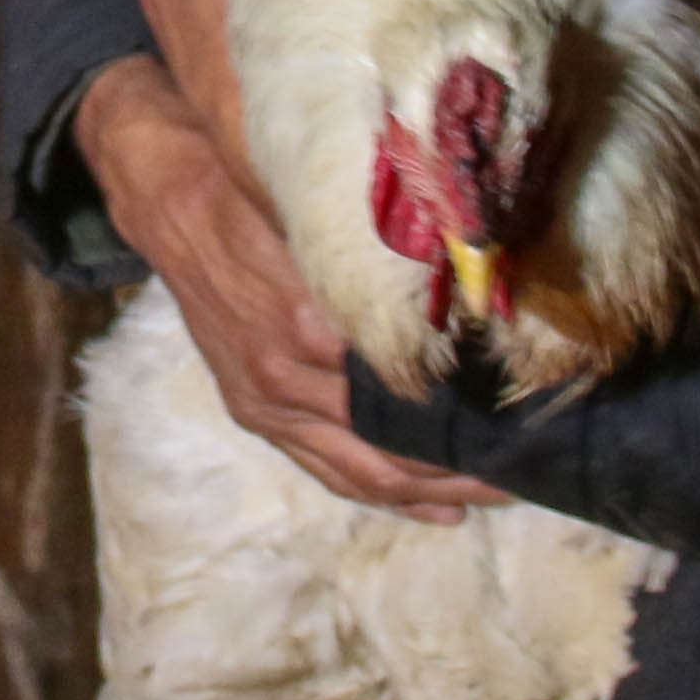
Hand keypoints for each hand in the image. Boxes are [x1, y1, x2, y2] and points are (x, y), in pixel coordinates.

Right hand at [79, 52, 484, 524]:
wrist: (172, 203)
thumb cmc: (254, 189)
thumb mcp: (321, 204)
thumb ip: (385, 238)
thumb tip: (471, 253)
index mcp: (311, 323)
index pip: (410, 385)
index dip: (469, 402)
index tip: (526, 405)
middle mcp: (289, 376)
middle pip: (393, 447)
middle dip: (462, 468)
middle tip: (527, 467)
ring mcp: (269, 403)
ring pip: (362, 472)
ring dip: (431, 491)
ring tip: (494, 494)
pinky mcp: (256, 411)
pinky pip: (326, 469)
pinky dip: (382, 494)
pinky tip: (436, 510)